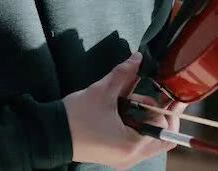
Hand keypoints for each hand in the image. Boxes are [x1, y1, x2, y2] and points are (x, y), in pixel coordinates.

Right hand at [62, 52, 186, 169]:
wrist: (51, 134)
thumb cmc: (76, 117)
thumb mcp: (102, 92)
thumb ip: (124, 74)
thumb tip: (138, 58)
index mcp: (132, 144)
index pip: (164, 128)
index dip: (165, 107)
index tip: (166, 91)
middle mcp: (132, 157)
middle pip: (163, 139)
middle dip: (163, 116)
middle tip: (158, 97)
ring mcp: (124, 159)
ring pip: (151, 141)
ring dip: (149, 120)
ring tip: (136, 100)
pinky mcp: (116, 156)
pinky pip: (138, 143)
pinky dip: (139, 126)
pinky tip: (128, 110)